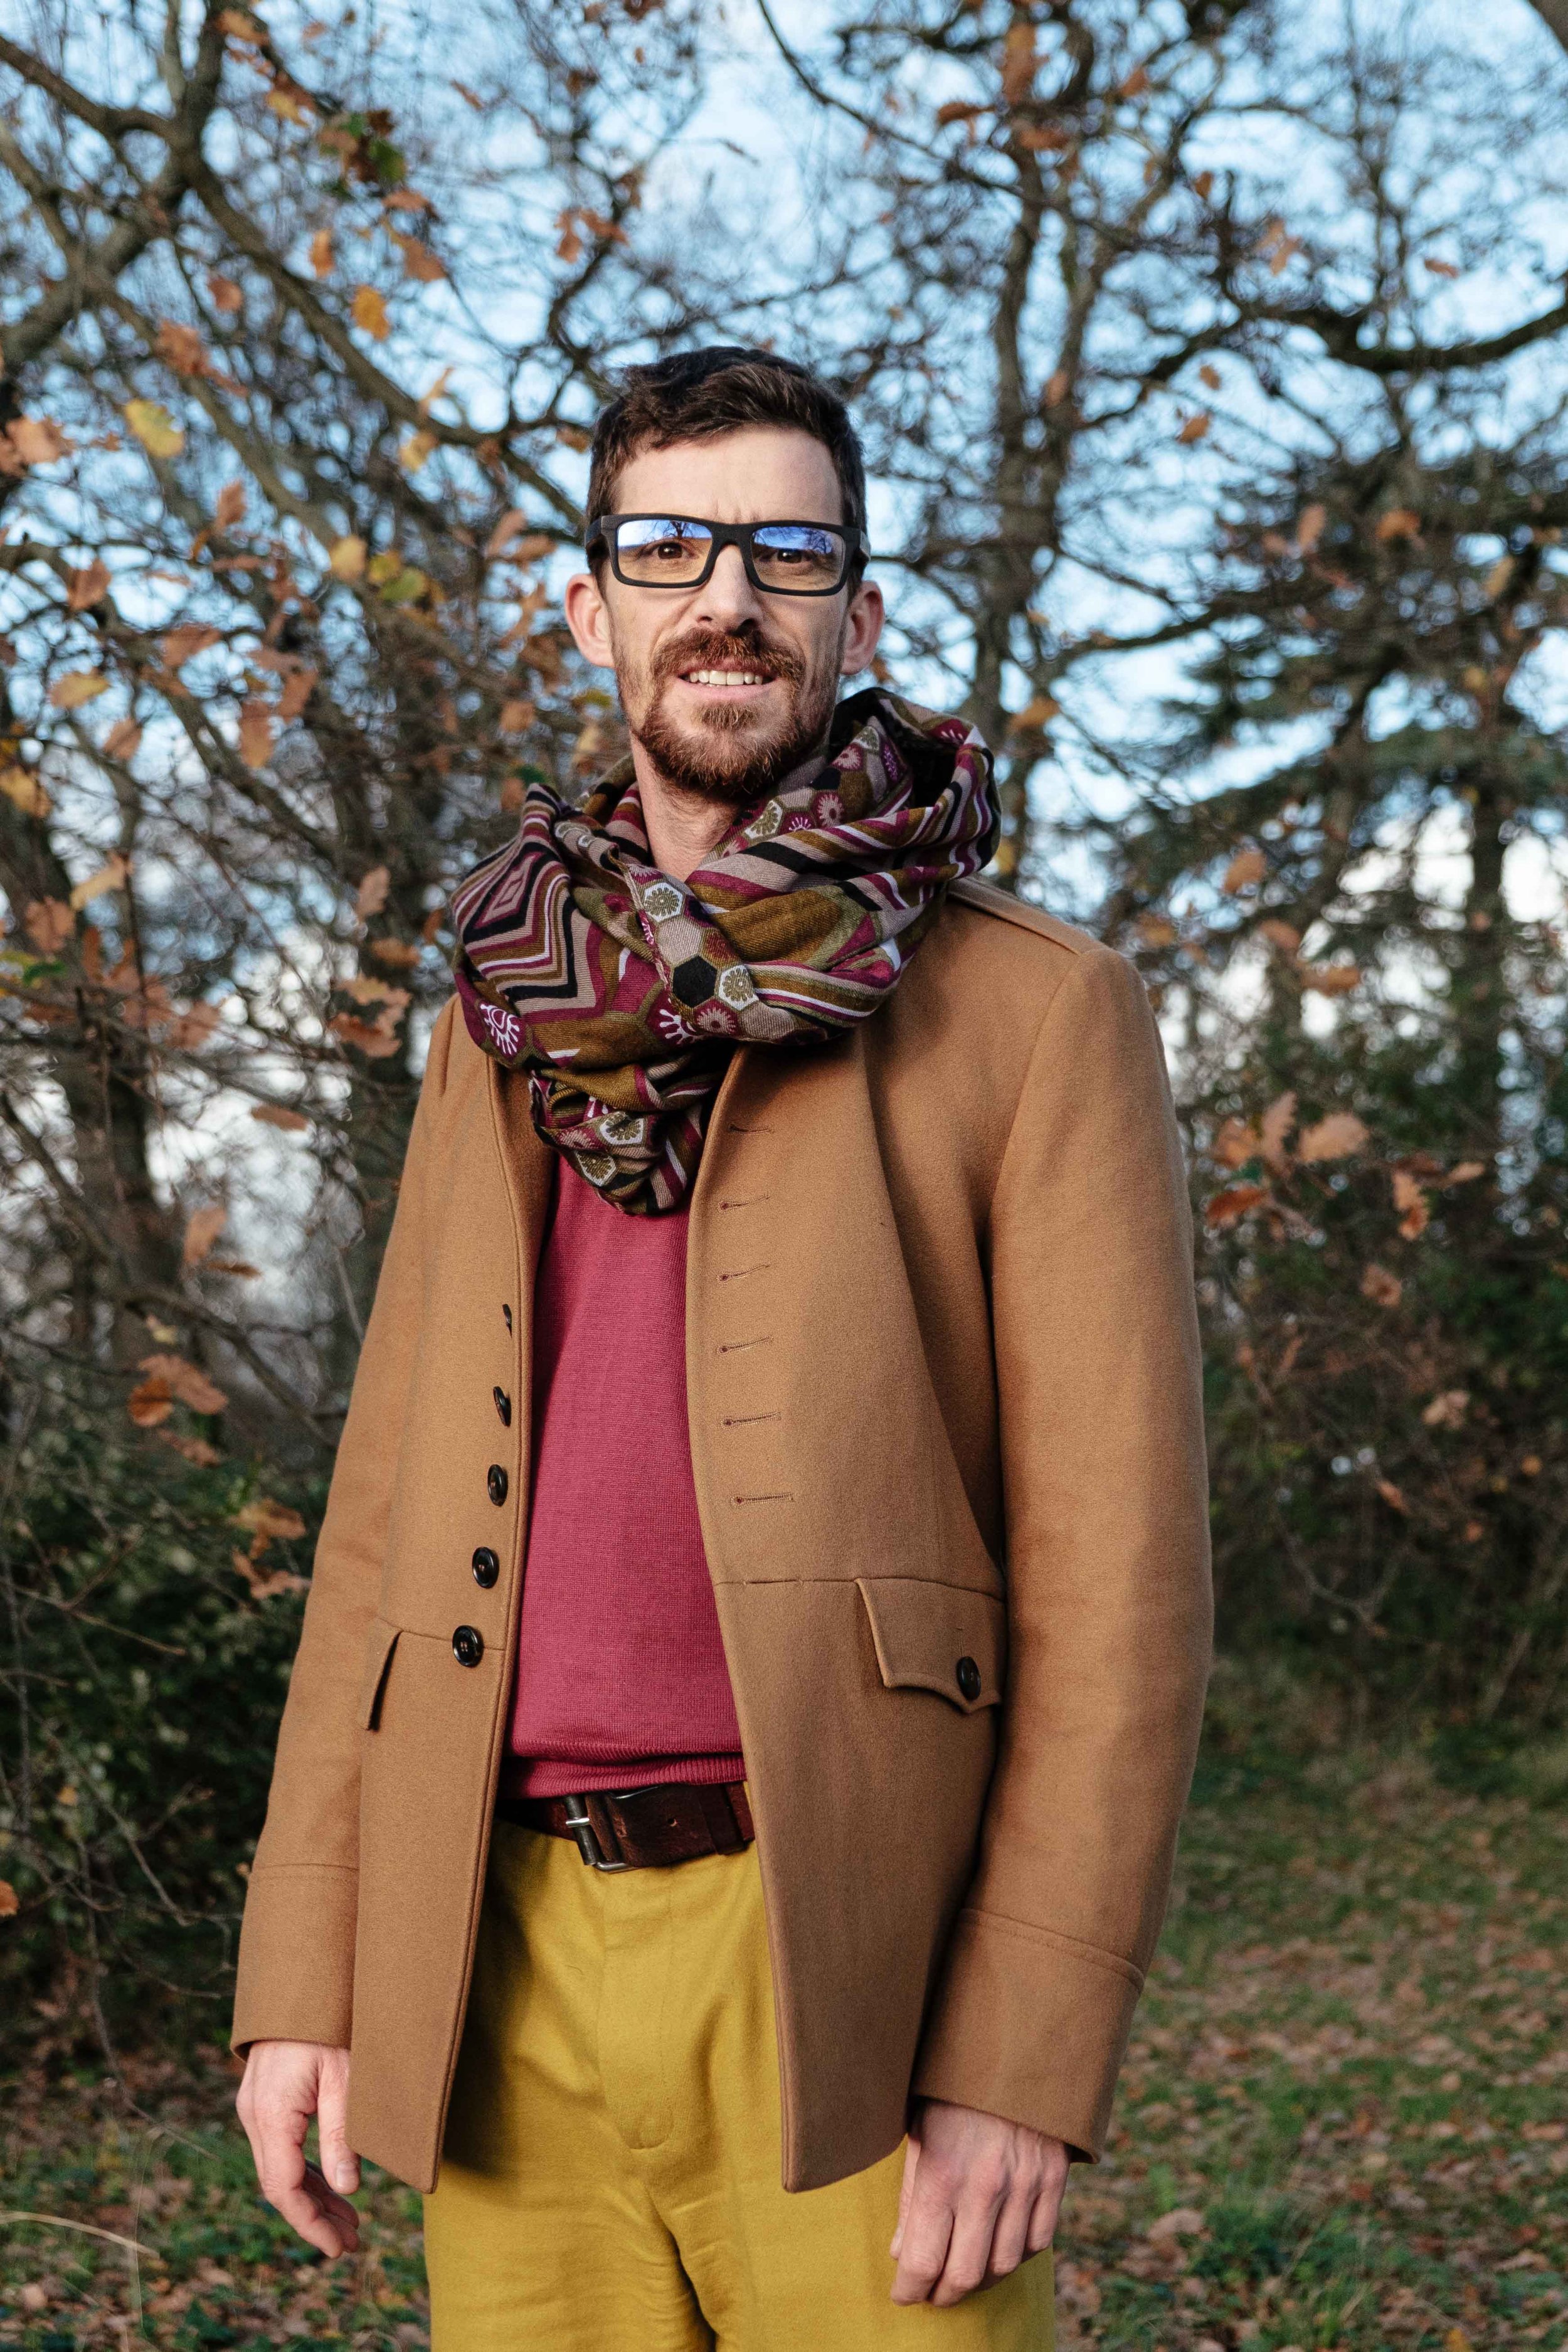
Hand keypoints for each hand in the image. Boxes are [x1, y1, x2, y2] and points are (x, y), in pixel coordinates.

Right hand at [236, 2039, 359, 2257]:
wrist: (302, 1977)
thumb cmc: (328, 2022)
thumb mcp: (345, 2078)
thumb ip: (342, 2135)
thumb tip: (347, 2189)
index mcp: (271, 2115)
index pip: (285, 2189)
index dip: (311, 2223)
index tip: (339, 2248)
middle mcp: (254, 2116)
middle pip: (281, 2184)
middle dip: (315, 2216)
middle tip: (352, 2242)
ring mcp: (256, 2107)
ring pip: (281, 2168)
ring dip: (313, 2195)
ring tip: (350, 2222)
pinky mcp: (265, 2098)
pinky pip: (282, 2147)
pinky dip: (306, 2170)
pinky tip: (331, 2185)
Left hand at [890, 2098, 1067, 2305]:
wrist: (1013, 2043)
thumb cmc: (953, 2087)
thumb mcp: (919, 2133)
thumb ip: (910, 2197)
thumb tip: (902, 2251)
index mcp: (942, 2174)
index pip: (922, 2261)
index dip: (909, 2288)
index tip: (903, 2293)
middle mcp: (985, 2187)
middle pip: (964, 2275)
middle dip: (942, 2294)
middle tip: (931, 2292)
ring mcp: (1025, 2186)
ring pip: (1005, 2265)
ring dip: (981, 2277)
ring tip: (964, 2270)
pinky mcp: (1053, 2180)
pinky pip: (1038, 2241)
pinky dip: (1018, 2253)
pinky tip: (1000, 2244)